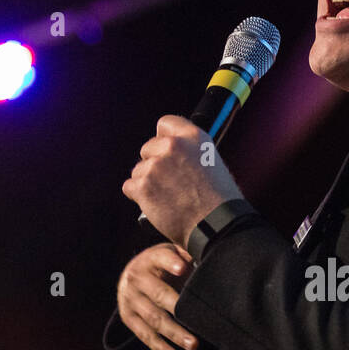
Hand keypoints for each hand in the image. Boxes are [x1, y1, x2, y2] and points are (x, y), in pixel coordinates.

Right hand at [116, 242, 199, 349]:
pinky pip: (145, 335)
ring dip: (174, 334)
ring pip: (154, 320)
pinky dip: (161, 348)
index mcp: (149, 259)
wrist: (132, 274)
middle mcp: (136, 279)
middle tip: (199, 320)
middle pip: (159, 295)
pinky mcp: (128, 318)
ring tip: (194, 345)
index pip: (161, 258)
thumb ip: (187, 254)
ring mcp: (129, 300)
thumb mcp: (172, 252)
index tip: (183, 268)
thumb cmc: (163, 263)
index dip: (171, 263)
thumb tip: (209, 254)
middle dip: (180, 309)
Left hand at [122, 115, 241, 248]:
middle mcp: (172, 146)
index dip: (163, 139)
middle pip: (147, 148)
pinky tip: (157, 205)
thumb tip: (170, 151)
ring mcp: (155, 165)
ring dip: (147, 183)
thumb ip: (189, 150)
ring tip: (168, 198)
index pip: (164, 124)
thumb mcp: (211, 162)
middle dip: (154, 165)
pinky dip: (139, 197)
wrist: (216, 226)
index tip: (167, 153)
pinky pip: (129, 187)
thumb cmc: (218, 200)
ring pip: (138, 170)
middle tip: (170, 184)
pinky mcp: (143, 186)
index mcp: (193, 136)